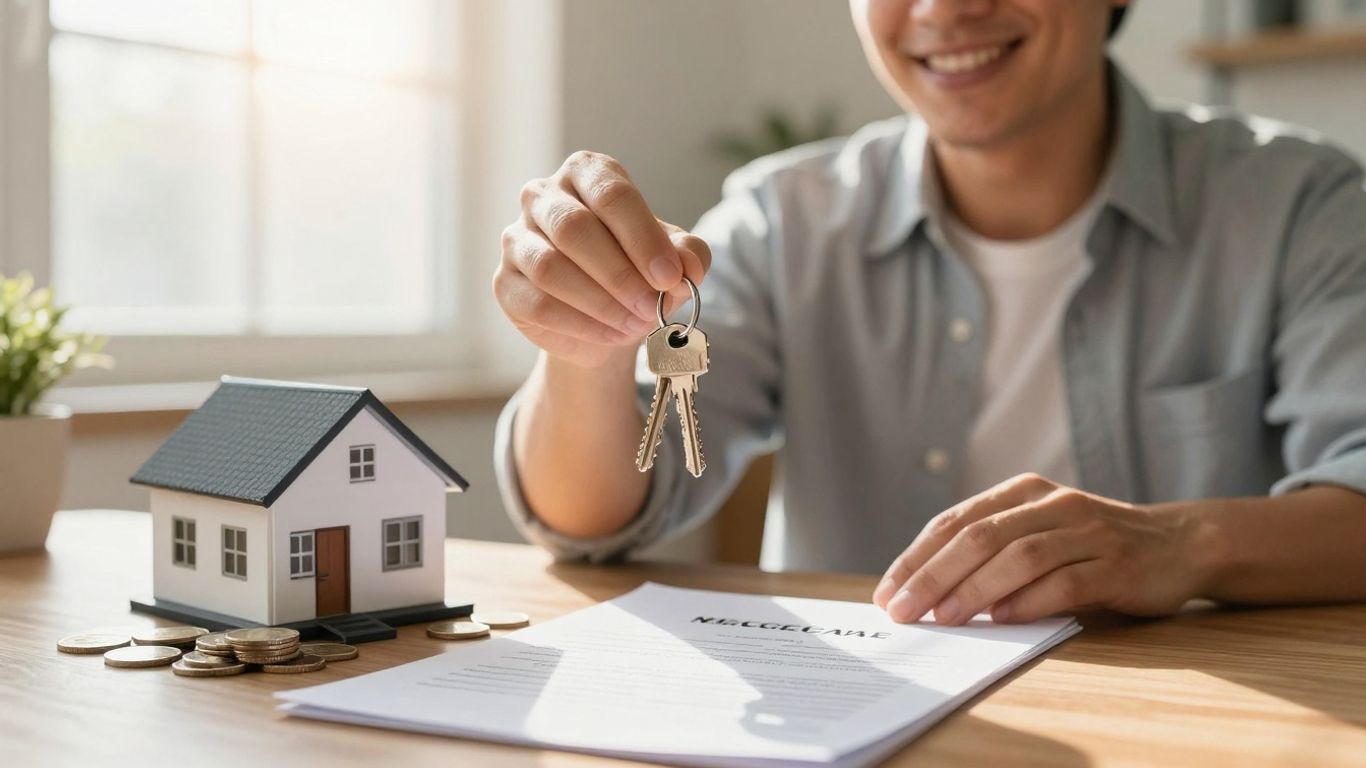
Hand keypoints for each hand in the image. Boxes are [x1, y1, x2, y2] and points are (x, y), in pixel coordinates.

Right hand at [495, 150, 711, 367]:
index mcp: (587, 173)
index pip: (612, 195)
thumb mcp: (672, 259)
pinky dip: (579, 325)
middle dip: (619, 274)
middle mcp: (544, 195)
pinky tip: (610, 335)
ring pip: (550, 267)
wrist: (604, 318)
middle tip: (651, 306)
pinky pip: (536, 303)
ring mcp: (516, 238)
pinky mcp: (505, 282)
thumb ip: (688, 255)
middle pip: (575, 228)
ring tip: (634, 324)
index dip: (643, 238)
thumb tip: (690, 267)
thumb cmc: (638, 272)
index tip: (670, 276)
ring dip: (599, 302)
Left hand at [872, 474, 1205, 624]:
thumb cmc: (1092, 546)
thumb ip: (993, 553)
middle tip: (904, 610)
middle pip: (980, 536)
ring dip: (976, 590)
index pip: (956, 521)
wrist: (1178, 544)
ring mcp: (1089, 531)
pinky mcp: (1118, 563)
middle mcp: (1053, 505)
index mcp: (1024, 492)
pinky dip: (1032, 601)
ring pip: (1020, 556)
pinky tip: (1004, 620)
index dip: (917, 557)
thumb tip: (928, 595)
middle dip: (934, 575)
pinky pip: (1068, 581)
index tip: (888, 592)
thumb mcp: (1039, 534)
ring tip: (944, 618)